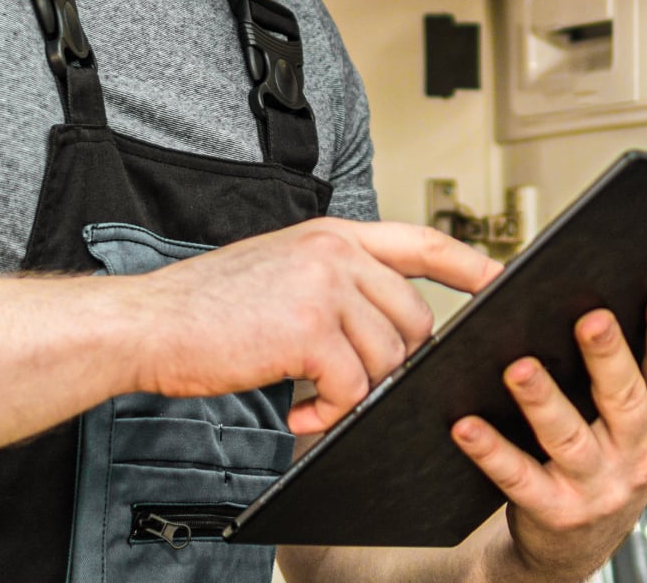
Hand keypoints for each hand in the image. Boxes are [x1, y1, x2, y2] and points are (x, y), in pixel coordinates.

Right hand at [123, 218, 501, 433]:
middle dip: (392, 362)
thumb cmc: (205, 308)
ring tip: (311, 399)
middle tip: (347, 384)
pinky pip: (353, 387)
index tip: (499, 282)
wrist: (146, 323)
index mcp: (332, 235)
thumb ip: (334, 282)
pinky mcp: (309, 329)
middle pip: (413, 318)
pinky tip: (298, 410)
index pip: (421, 241)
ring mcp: (324, 286)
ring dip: (353, 393)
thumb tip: (382, 326)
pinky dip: (329, 412)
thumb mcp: (279, 268)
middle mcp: (335, 252)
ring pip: (386, 357)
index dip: (467, 264)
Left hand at [449, 286, 646, 581]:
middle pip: (624, 400)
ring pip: (568, 439)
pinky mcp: (553, 510)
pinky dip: (491, 452)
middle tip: (592, 318)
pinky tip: (466, 426)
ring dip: (544, 401)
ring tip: (520, 368)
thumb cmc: (611, 464)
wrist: (580, 547)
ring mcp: (595, 486)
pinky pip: (518, 478)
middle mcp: (636, 455)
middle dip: (609, 357)